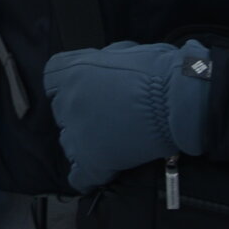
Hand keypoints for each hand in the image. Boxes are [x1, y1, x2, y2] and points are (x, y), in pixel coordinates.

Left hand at [40, 38, 214, 191]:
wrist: (177, 101)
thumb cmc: (157, 72)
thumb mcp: (123, 51)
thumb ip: (103, 61)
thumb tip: (104, 66)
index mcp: (72, 71)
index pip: (52, 81)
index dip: (69, 87)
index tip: (85, 91)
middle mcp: (68, 101)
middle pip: (62, 112)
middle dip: (81, 114)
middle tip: (106, 116)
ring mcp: (77, 133)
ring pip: (69, 143)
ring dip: (85, 143)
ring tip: (110, 142)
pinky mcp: (92, 161)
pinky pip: (79, 177)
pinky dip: (88, 177)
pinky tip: (99, 174)